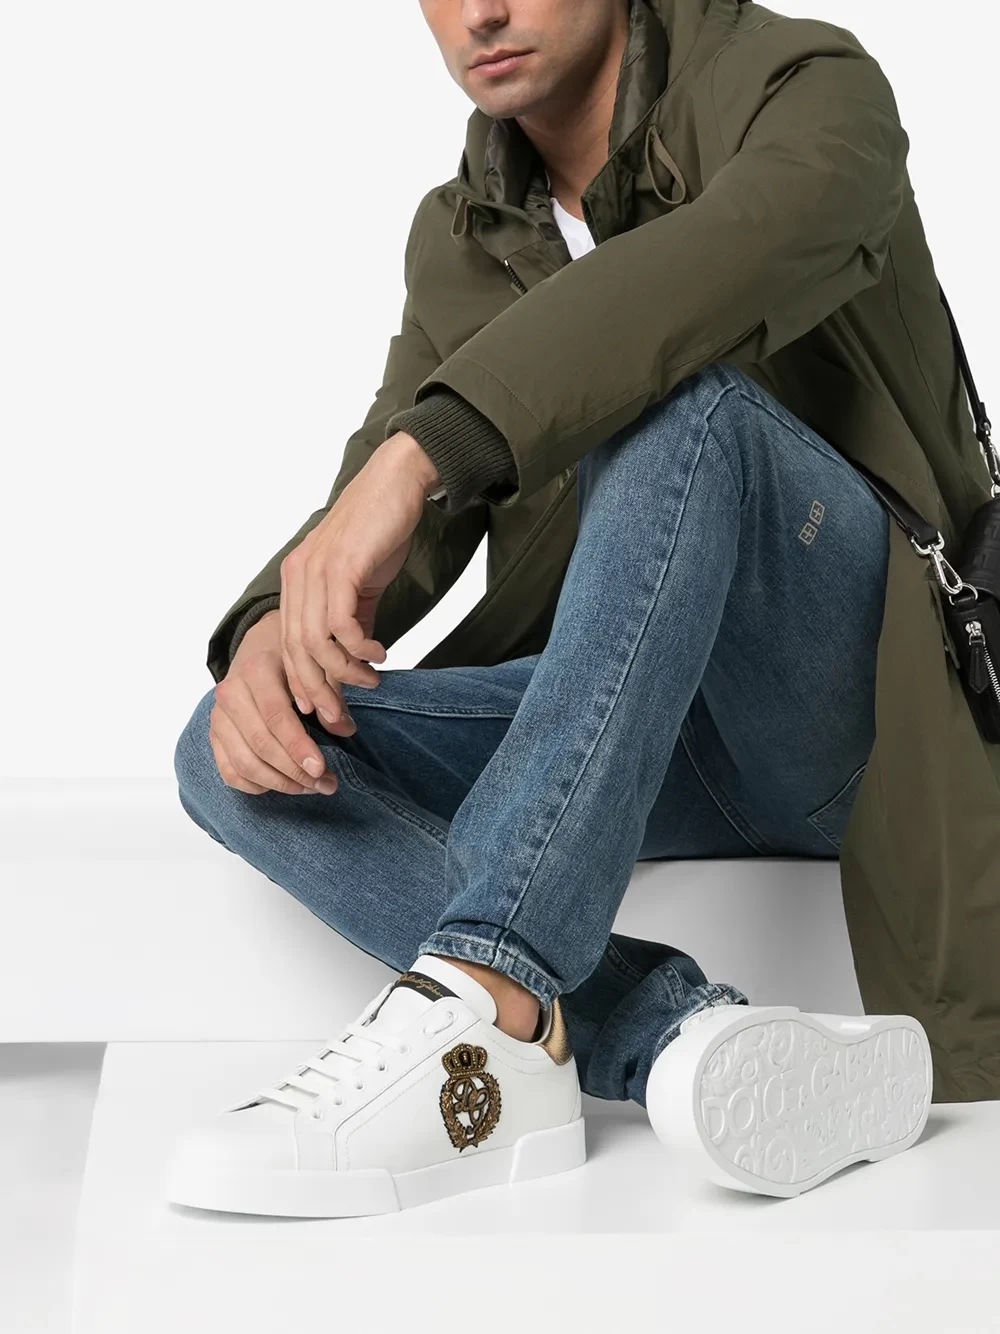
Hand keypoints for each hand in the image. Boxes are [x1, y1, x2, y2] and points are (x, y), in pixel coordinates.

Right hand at [209, 610, 349, 795]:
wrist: (260, 652)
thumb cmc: (292, 665)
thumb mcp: (315, 671)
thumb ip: (330, 698)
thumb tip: (345, 729)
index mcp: (256, 670)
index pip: (276, 717)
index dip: (298, 747)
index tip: (320, 768)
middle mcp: (231, 693)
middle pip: (261, 744)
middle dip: (295, 771)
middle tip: (325, 784)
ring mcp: (219, 717)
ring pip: (245, 764)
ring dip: (280, 783)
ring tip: (311, 787)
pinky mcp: (215, 736)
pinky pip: (230, 772)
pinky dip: (257, 786)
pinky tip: (284, 785)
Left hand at [278, 432, 440, 719]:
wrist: (397, 482)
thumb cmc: (381, 530)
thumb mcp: (360, 581)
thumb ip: (353, 617)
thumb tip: (355, 659)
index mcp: (297, 581)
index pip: (289, 645)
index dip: (304, 683)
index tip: (325, 712)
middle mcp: (298, 576)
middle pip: (295, 651)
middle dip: (318, 691)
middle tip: (342, 719)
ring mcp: (316, 571)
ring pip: (315, 642)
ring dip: (343, 672)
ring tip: (370, 682)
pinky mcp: (341, 567)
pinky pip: (340, 624)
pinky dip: (359, 648)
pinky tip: (380, 654)